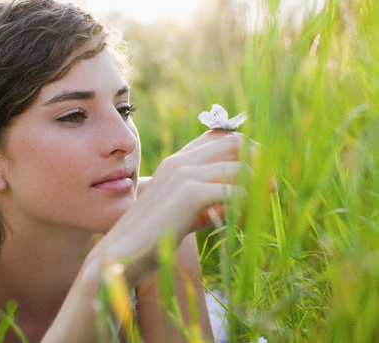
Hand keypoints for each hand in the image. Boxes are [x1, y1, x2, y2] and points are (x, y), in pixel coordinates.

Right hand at [93, 130, 269, 285]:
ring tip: (254, 213)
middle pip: (235, 142)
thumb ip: (208, 201)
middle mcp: (179, 160)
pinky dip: (246, 207)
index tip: (258, 175)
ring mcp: (183, 173)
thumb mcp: (183, 213)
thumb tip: (242, 198)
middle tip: (269, 189)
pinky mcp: (190, 193)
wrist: (121, 254)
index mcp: (175, 162)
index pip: (219, 136)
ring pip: (240, 166)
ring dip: (256, 190)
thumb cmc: (150, 238)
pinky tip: (239, 225)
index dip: (246, 150)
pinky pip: (237, 191)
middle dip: (260, 163)